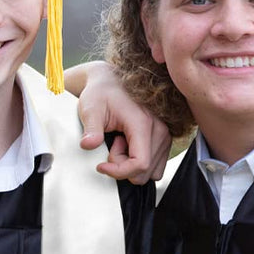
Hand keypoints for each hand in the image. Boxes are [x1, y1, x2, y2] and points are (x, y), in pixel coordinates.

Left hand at [73, 60, 170, 183]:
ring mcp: (165, 135)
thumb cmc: (101, 94)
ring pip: (150, 171)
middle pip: (144, 171)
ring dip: (130, 164)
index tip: (101, 165)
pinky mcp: (164, 139)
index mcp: (143, 123)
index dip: (118, 171)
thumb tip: (88, 144)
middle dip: (122, 166)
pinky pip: (155, 166)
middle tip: (111, 144)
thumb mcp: (90, 109)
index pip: (140, 164)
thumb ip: (91, 128)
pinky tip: (127, 145)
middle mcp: (160, 130)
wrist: (110, 83)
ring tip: (119, 142)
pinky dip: (138, 162)